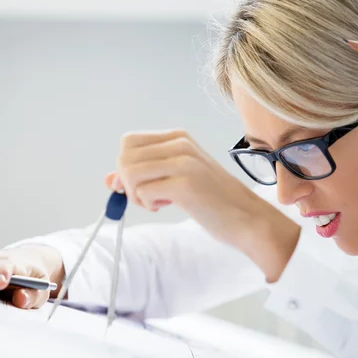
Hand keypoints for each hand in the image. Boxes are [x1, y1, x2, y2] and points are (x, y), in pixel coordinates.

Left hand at [105, 129, 300, 281]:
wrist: (247, 219)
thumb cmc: (214, 201)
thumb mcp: (177, 180)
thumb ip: (145, 175)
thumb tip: (109, 179)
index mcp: (179, 138)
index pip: (129, 142)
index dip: (125, 166)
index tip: (139, 186)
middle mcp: (180, 144)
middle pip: (124, 155)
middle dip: (128, 180)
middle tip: (148, 197)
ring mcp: (184, 162)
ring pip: (129, 171)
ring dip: (136, 193)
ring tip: (157, 202)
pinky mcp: (185, 184)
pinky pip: (143, 191)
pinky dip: (147, 204)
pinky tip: (166, 206)